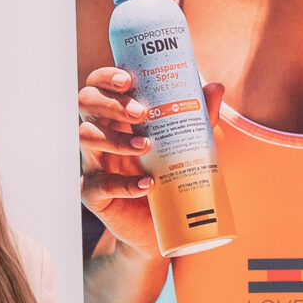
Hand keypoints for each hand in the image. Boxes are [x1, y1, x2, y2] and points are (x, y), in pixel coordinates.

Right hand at [78, 67, 224, 256]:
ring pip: (87, 137)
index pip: (99, 85)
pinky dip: (125, 184)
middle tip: (141, 113)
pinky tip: (148, 184)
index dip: (106, 77)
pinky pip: (99, 185)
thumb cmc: (168, 175)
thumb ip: (197, 116)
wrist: (162, 225)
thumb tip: (216, 87)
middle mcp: (99, 133)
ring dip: (116, 139)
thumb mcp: (184, 143)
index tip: (128, 80)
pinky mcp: (93, 193)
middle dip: (111, 103)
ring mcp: (93, 162)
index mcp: (115, 116)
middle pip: (86, 102)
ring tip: (147, 146)